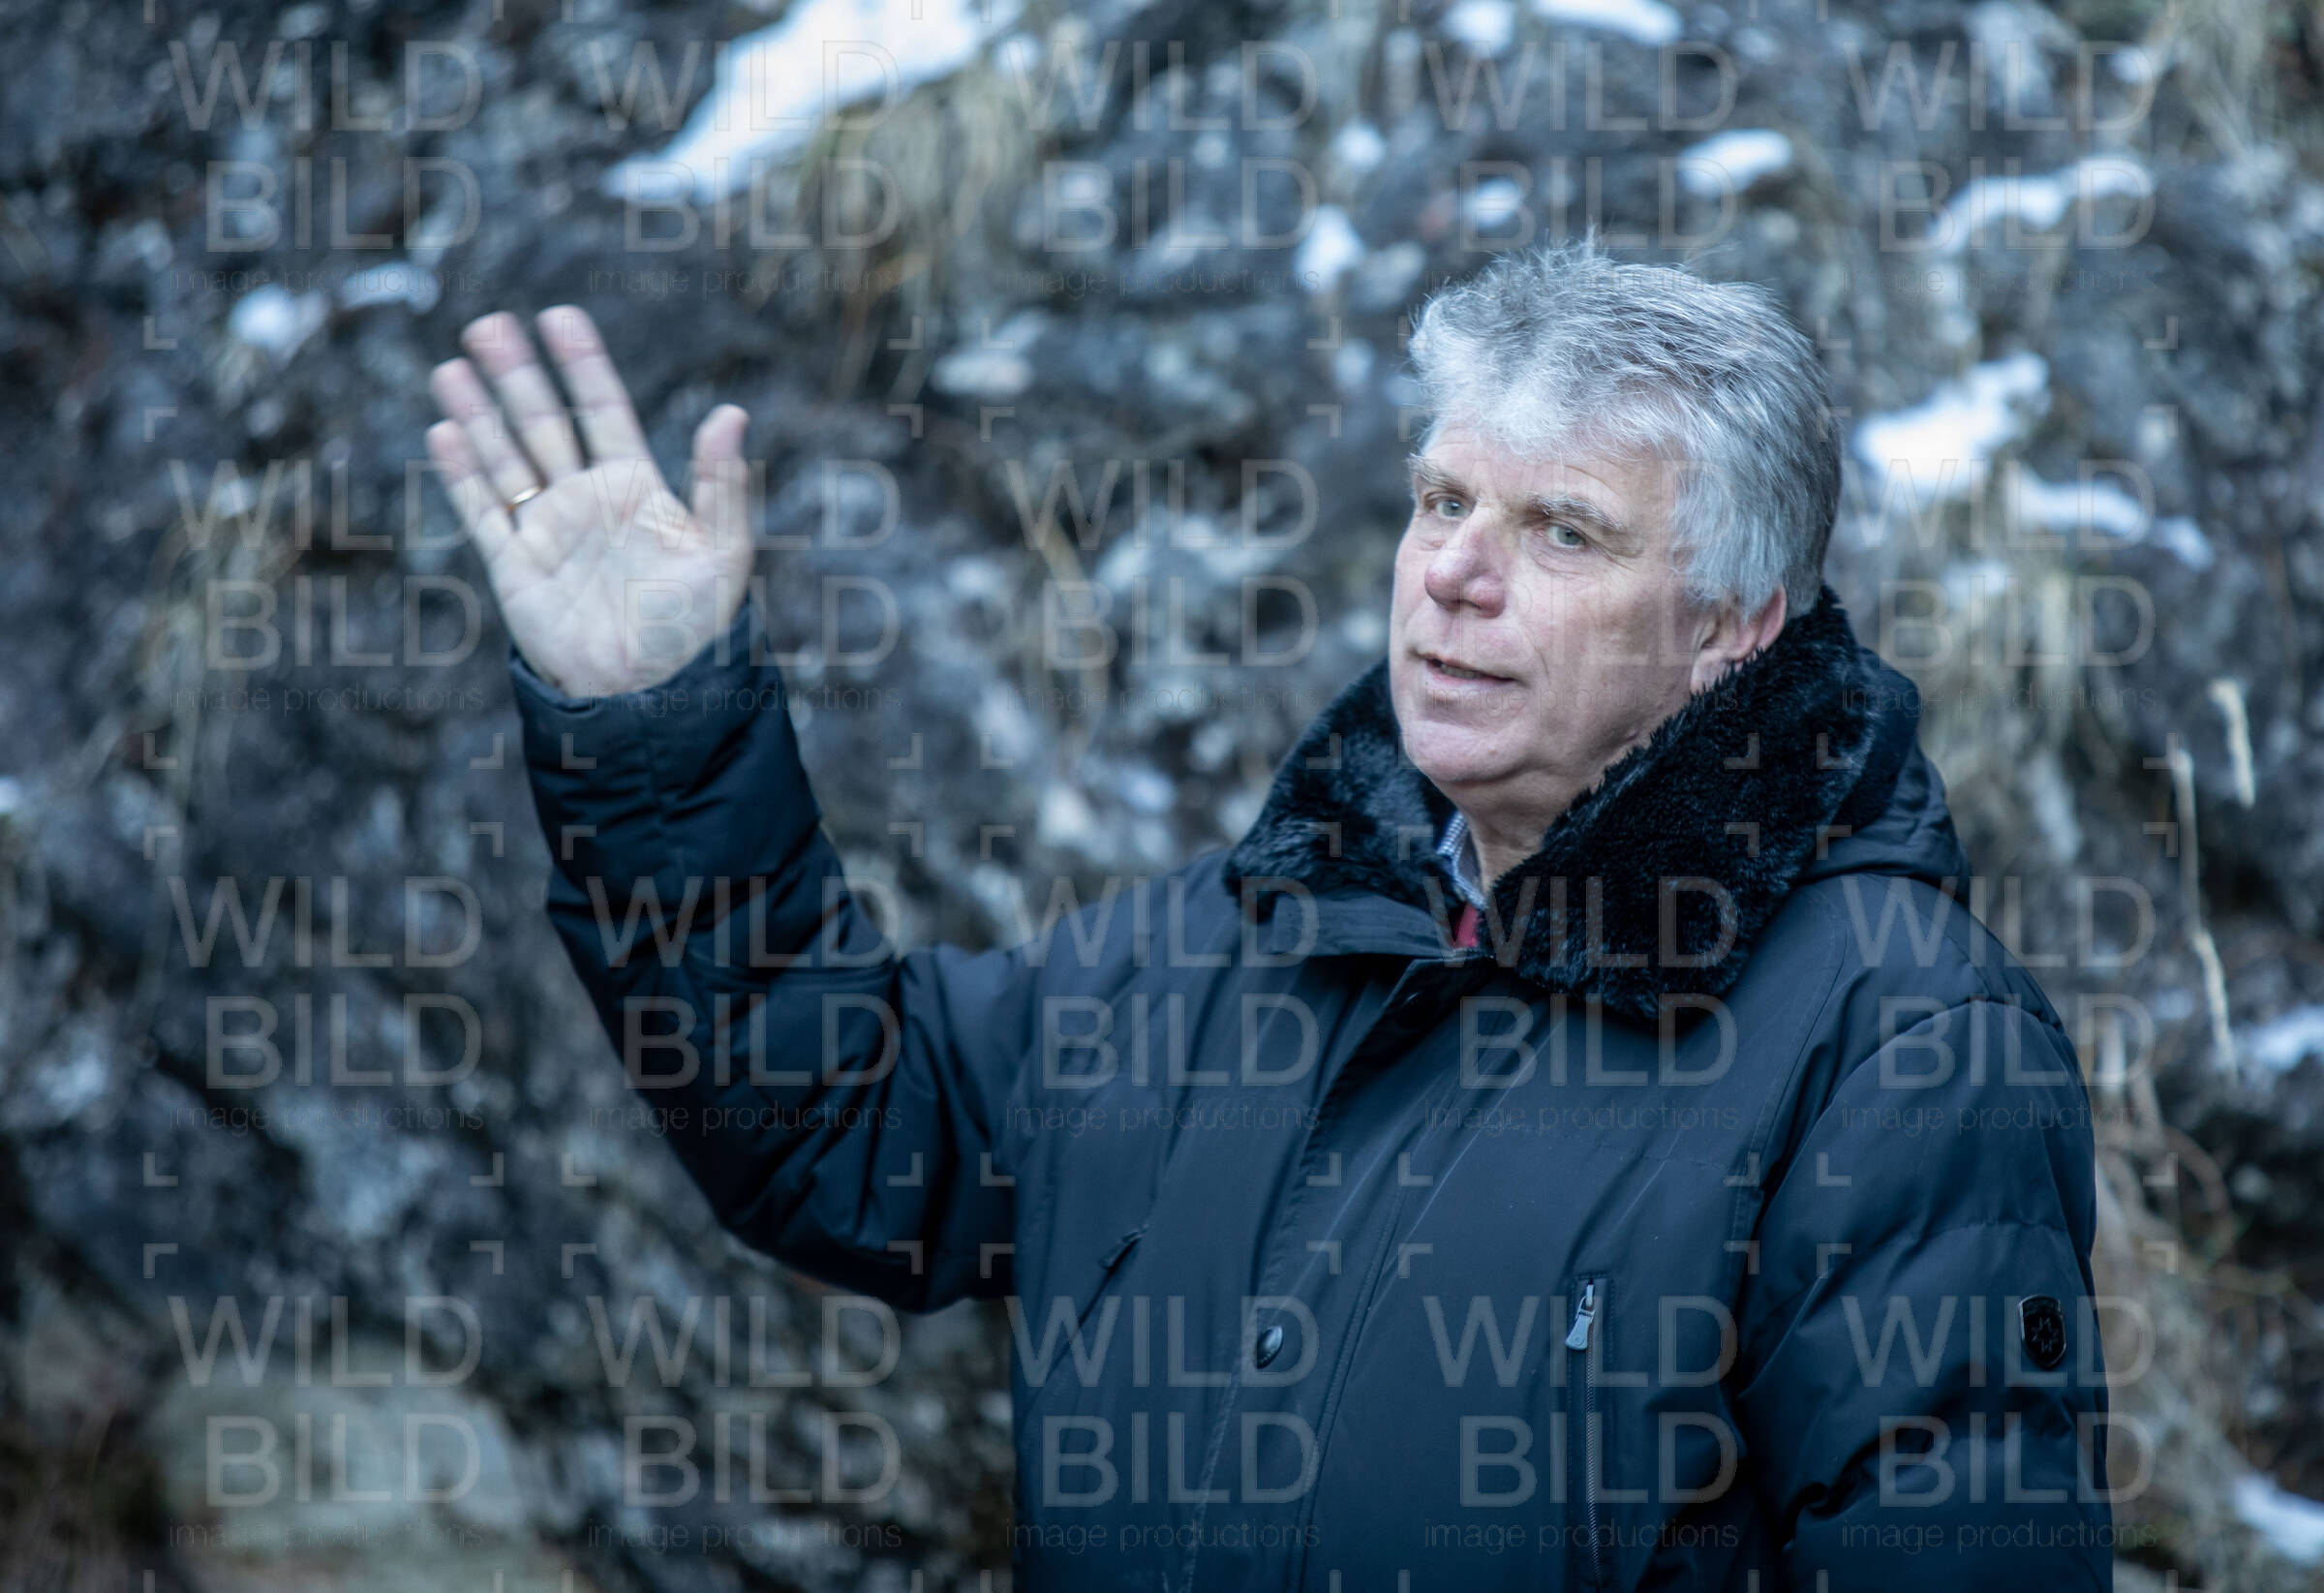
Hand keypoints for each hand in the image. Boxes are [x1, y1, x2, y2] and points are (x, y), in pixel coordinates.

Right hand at [425, 305, 754, 698]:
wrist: (650, 695)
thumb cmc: (696, 627)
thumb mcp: (722, 554)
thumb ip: (722, 485)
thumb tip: (733, 413)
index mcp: (637, 488)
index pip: (604, 410)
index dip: (583, 364)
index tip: (559, 316)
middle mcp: (586, 500)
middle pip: (543, 423)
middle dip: (517, 374)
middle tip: (488, 324)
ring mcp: (547, 530)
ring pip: (504, 457)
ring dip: (478, 413)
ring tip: (453, 366)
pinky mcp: (515, 567)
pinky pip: (482, 511)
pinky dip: (462, 474)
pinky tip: (445, 431)